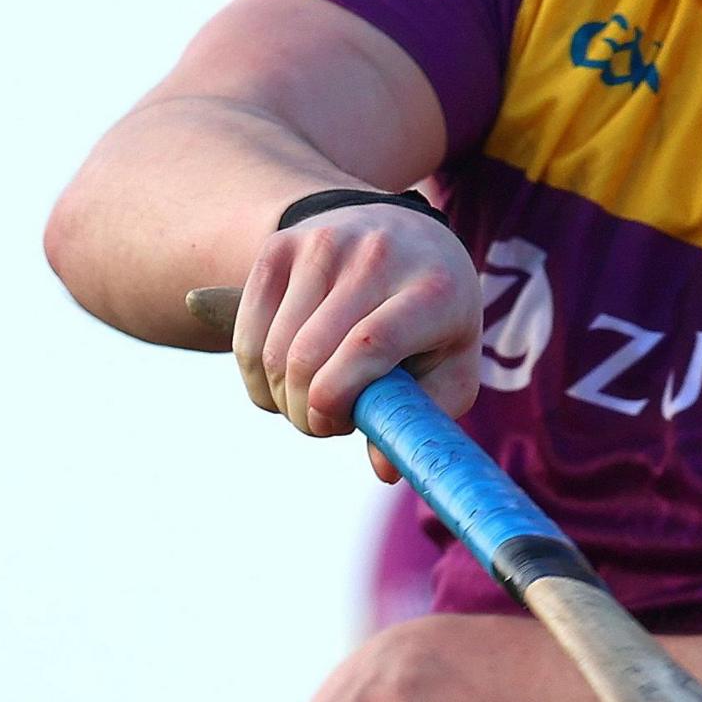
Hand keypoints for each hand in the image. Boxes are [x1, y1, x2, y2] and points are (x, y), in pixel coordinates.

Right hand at [233, 198, 481, 472]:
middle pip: (309, 353)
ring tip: (310, 403)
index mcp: (432, 290)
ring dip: (279, 399)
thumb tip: (383, 470)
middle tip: (326, 426)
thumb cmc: (433, 316)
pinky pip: (247, 333)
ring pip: (272, 349)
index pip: (370, 344)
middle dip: (305, 412)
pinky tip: (279, 384)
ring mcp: (322, 245)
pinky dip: (254, 376)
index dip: (339, 394)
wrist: (403, 231)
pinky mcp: (279, 247)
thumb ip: (425, 418)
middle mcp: (376, 256)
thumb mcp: (453, 363)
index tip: (333, 424)